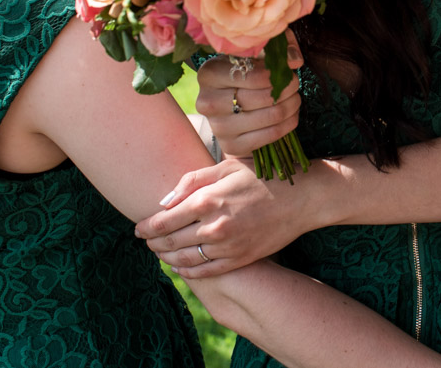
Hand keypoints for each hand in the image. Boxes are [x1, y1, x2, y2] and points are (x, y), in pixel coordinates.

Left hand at [134, 156, 319, 277]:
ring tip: (160, 252)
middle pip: (170, 242)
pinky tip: (180, 265)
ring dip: (167, 258)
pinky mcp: (240, 259)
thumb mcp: (227, 167)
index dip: (146, 227)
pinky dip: (188, 272)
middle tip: (146, 240)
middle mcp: (215, 227)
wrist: (302, 198)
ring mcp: (228, 247)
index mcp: (208, 200)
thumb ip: (191, 181)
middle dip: (153, 243)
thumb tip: (163, 202)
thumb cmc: (263, 176)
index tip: (138, 227)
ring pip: (184, 260)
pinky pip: (205, 273)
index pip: (164, 221)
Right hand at [196, 31, 303, 156]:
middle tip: (294, 85)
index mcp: (209, 74)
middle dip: (286, 89)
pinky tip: (290, 115)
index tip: (289, 70)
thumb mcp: (254, 55)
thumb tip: (294, 60)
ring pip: (270, 116)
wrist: (228, 108)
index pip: (251, 75)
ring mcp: (218, 127)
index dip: (277, 73)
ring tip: (294, 98)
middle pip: (262, 97)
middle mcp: (208, 102)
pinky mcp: (231, 145)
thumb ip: (276, 48)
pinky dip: (288, 123)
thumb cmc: (242, 75)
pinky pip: (271, 134)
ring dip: (291, 106)